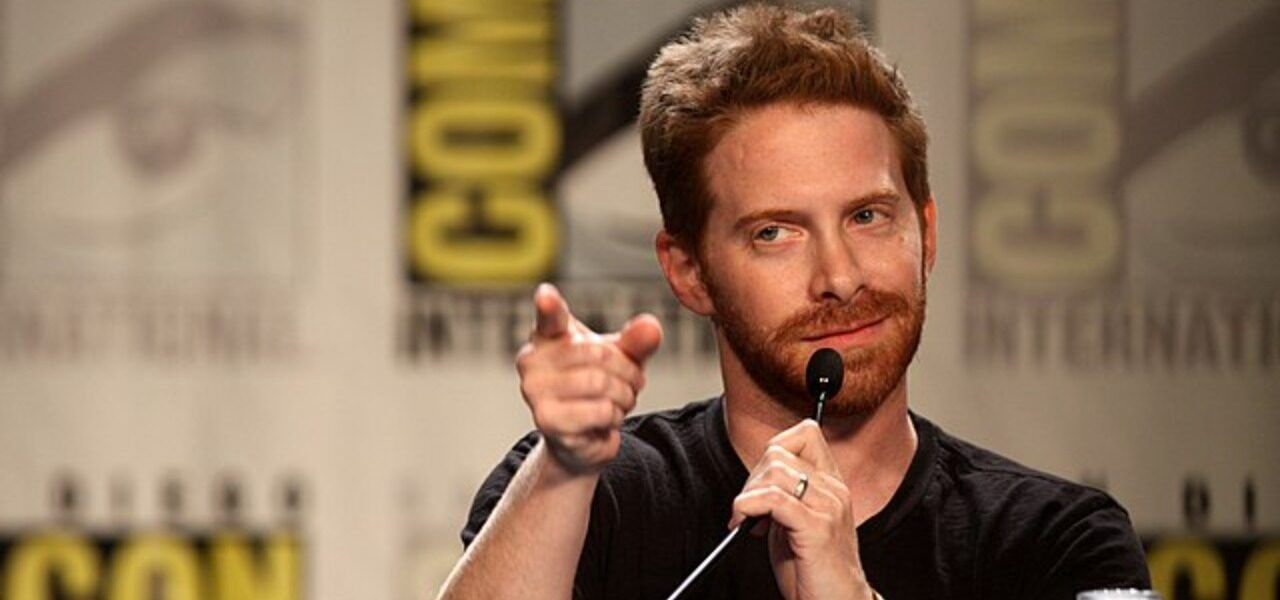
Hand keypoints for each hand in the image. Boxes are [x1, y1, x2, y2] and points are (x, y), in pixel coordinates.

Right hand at [516, 283, 662, 474]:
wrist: (582, 437)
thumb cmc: (598, 386)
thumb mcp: (623, 358)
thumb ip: (636, 341)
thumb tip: (651, 327)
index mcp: (548, 335)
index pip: (550, 316)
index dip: (549, 305)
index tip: (547, 294)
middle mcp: (532, 359)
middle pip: (598, 354)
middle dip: (628, 371)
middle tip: (631, 382)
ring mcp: (534, 391)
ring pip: (600, 383)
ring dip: (624, 395)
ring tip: (619, 400)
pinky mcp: (546, 420)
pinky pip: (599, 410)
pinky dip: (614, 416)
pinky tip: (605, 419)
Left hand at [728, 420, 873, 599]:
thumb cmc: (814, 571)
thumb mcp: (795, 524)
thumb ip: (783, 497)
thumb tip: (753, 481)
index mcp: (831, 484)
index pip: (804, 433)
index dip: (773, 449)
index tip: (760, 482)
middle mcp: (833, 490)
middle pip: (778, 452)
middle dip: (751, 478)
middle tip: (747, 509)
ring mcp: (828, 506)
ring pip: (774, 471)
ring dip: (748, 494)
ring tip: (746, 520)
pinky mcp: (817, 527)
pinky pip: (773, 499)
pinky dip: (748, 506)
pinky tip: (744, 524)